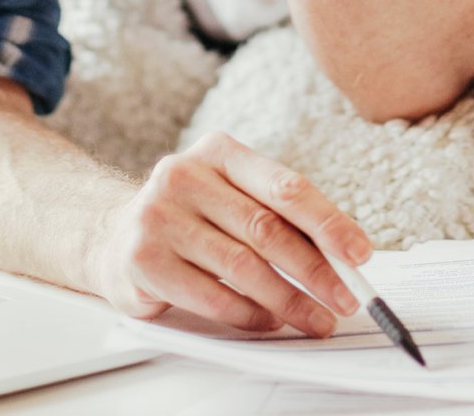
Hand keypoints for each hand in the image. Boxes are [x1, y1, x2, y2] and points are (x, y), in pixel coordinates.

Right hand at [86, 131, 371, 335]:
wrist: (115, 235)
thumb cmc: (193, 218)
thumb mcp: (231, 197)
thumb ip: (278, 216)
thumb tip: (342, 257)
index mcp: (218, 151)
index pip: (285, 186)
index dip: (328, 222)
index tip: (359, 254)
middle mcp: (184, 175)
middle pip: (266, 229)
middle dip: (315, 270)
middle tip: (345, 299)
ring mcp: (158, 216)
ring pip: (241, 266)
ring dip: (287, 300)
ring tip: (315, 319)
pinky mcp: (144, 259)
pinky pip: (210, 295)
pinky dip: (247, 314)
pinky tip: (268, 322)